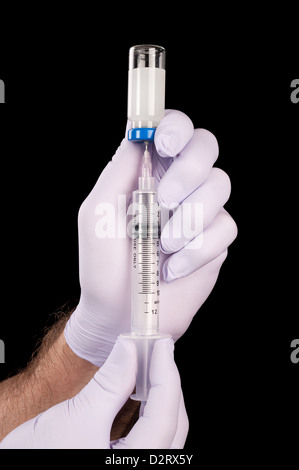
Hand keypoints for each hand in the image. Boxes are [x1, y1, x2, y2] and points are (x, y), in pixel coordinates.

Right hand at [0, 337, 187, 448]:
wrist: (17, 469)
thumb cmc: (38, 459)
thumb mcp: (77, 417)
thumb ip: (110, 383)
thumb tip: (129, 349)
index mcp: (134, 466)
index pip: (165, 416)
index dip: (166, 374)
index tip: (162, 346)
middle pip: (172, 425)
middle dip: (167, 385)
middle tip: (157, 352)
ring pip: (165, 434)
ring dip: (160, 398)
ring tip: (150, 368)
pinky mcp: (123, 465)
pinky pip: (150, 439)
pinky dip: (149, 413)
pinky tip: (141, 394)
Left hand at [65, 110, 237, 365]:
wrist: (120, 315)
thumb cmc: (103, 266)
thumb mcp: (98, 213)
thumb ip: (119, 171)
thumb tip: (139, 135)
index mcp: (147, 173)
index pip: (173, 129)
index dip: (176, 126)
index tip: (165, 144)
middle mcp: (177, 186)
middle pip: (207, 147)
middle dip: (189, 170)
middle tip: (164, 200)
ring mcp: (199, 213)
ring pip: (220, 186)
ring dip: (190, 217)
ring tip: (162, 246)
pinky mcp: (215, 241)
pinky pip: (225, 228)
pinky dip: (197, 250)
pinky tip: (173, 268)